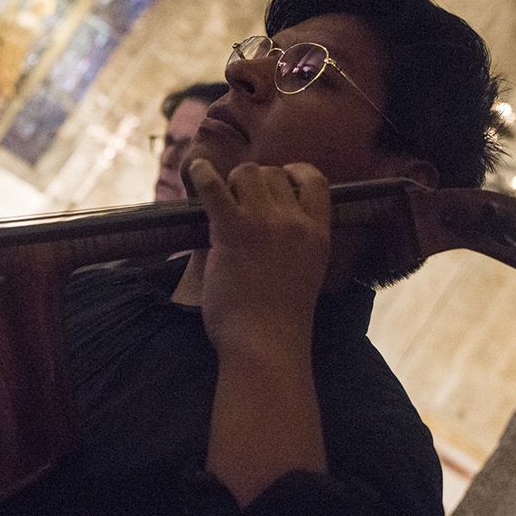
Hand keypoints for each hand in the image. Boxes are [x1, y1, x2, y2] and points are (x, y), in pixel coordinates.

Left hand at [188, 159, 330, 359]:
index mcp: (319, 233)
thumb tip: (263, 219)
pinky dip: (203, 174)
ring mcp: (266, 223)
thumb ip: (290, 244)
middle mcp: (296, 222)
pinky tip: (196, 171)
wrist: (266, 345)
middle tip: (239, 203)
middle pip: (273, 174)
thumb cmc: (280, 320)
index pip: (315, 181)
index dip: (294, 173)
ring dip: (232, 182)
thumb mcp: (303, 273)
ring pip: (247, 174)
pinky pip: (215, 187)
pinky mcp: (234, 231)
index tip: (280, 180)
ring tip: (222, 202)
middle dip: (255, 183)